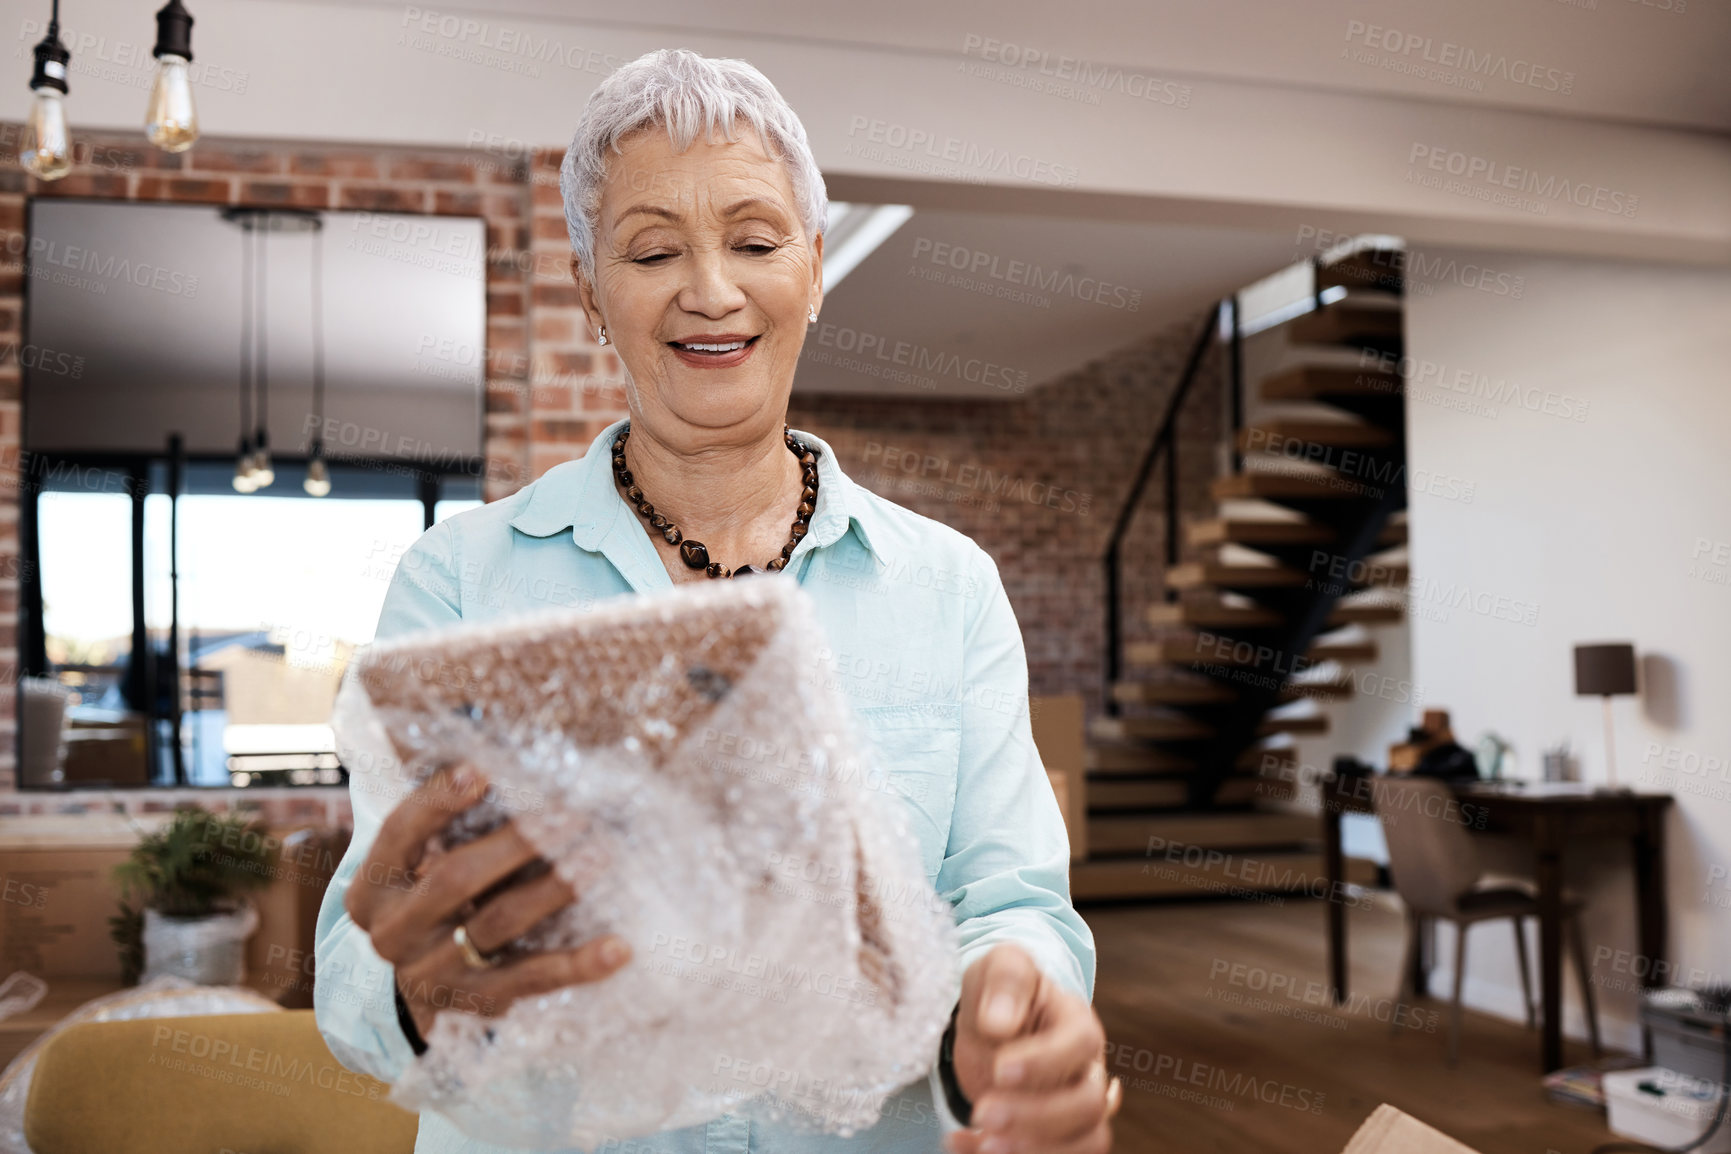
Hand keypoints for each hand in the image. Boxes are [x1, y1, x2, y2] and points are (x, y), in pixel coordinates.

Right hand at [343, 764, 631, 1038]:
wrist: (404, 989)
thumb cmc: (426, 898)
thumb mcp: (412, 864)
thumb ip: (442, 822)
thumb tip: (501, 762)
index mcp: (372, 887)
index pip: (399, 832)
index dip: (437, 801)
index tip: (481, 771)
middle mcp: (394, 931)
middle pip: (455, 878)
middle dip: (516, 843)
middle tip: (571, 815)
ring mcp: (433, 972)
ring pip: (498, 925)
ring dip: (554, 889)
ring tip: (599, 856)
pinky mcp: (477, 1000)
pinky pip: (533, 979)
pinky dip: (578, 964)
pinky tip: (619, 947)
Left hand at [943, 945, 1117, 1153]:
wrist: (992, 1024)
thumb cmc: (999, 993)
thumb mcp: (997, 969)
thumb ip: (1005, 982)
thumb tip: (999, 1023)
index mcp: (1077, 1024)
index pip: (1080, 1046)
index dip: (1045, 1062)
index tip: (999, 1068)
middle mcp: (1088, 1071)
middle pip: (1089, 1104)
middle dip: (1037, 1116)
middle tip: (983, 1113)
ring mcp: (1077, 1109)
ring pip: (1088, 1143)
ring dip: (1039, 1152)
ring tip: (983, 1145)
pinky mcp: (1059, 1137)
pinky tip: (963, 1145)